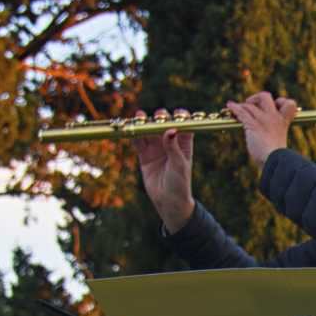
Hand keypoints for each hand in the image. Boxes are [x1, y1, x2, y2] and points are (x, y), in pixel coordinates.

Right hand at [136, 111, 195, 232]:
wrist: (168, 202)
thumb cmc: (180, 183)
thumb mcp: (179, 164)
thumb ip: (173, 147)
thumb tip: (170, 130)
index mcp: (183, 145)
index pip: (183, 126)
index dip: (181, 117)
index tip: (179, 113)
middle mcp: (169, 144)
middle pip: (164, 125)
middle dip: (161, 118)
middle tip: (158, 117)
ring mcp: (156, 149)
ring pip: (149, 131)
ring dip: (145, 123)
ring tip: (140, 116)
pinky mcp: (144, 156)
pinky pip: (138, 142)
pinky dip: (134, 134)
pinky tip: (131, 127)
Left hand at [228, 91, 297, 170]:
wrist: (274, 160)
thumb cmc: (277, 157)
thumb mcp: (279, 143)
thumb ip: (273, 135)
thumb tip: (266, 137)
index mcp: (283, 122)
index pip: (289, 104)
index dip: (281, 102)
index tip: (275, 107)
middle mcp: (273, 117)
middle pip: (265, 96)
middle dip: (256, 98)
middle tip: (252, 105)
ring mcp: (262, 120)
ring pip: (250, 105)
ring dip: (242, 106)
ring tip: (237, 109)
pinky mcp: (252, 125)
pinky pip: (241, 112)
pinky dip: (234, 108)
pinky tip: (230, 106)